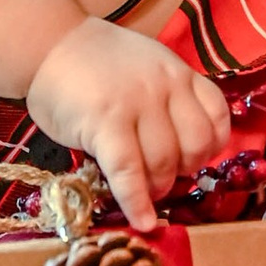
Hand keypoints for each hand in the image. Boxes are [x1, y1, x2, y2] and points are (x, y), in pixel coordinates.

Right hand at [26, 14, 231, 229]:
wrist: (48, 44)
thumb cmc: (95, 62)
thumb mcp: (147, 66)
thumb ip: (168, 97)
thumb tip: (181, 149)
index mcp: (178, 73)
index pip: (217, 115)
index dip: (211, 146)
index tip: (194, 159)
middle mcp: (165, 87)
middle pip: (195, 145)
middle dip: (183, 170)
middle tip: (163, 177)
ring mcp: (136, 105)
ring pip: (164, 162)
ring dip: (158, 187)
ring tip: (145, 192)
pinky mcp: (105, 124)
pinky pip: (129, 172)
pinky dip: (137, 202)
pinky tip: (142, 221)